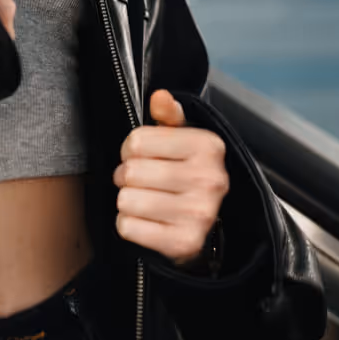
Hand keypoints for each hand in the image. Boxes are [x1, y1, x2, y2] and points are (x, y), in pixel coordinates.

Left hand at [112, 89, 227, 265]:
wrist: (212, 226)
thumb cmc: (188, 174)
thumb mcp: (184, 139)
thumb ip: (169, 115)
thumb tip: (160, 97)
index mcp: (209, 147)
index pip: (137, 141)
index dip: (131, 148)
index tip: (145, 157)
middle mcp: (209, 180)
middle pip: (131, 172)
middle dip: (128, 176)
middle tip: (142, 181)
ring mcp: (198, 214)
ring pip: (126, 200)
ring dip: (128, 201)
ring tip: (145, 200)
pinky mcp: (184, 243)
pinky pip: (127, 227)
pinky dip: (129, 224)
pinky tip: (148, 221)